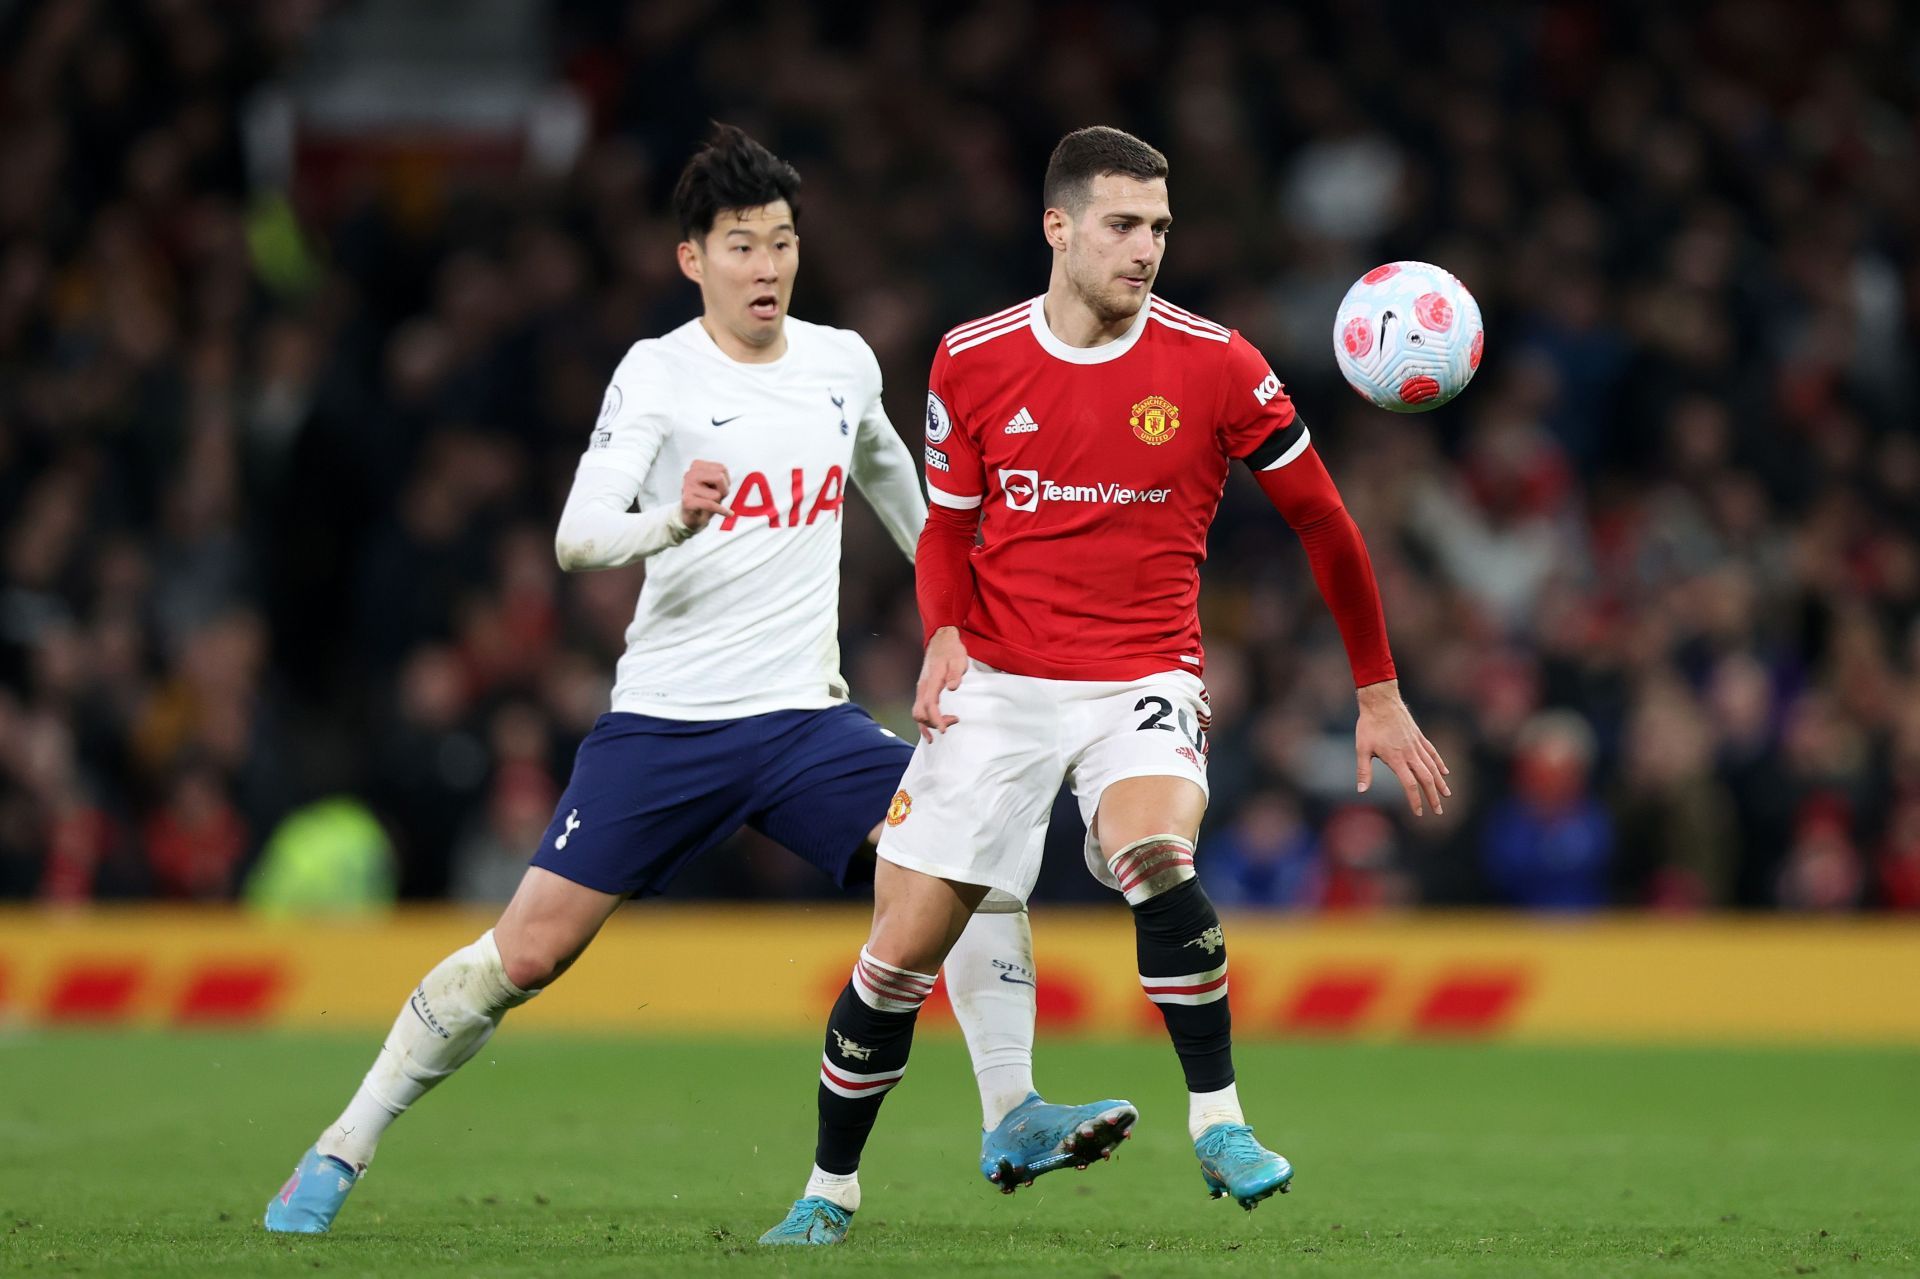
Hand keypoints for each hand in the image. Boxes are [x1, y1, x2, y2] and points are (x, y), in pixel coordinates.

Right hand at [678, 459, 733, 530]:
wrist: (692, 516)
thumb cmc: (705, 498)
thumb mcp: (716, 484)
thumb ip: (720, 478)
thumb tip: (720, 483)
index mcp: (697, 465)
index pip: (722, 468)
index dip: (726, 481)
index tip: (718, 487)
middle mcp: (690, 474)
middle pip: (719, 478)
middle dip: (724, 490)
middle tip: (717, 496)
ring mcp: (687, 487)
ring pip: (716, 494)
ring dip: (718, 501)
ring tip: (710, 503)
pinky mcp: (687, 501)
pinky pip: (710, 505)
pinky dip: (721, 510)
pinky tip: (728, 513)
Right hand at [912, 626, 968, 741]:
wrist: (941, 640)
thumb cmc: (951, 651)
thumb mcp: (958, 659)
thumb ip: (955, 674)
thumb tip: (952, 687)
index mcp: (931, 680)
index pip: (929, 704)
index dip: (935, 719)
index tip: (944, 729)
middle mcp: (922, 687)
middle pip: (921, 713)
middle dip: (935, 722)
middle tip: (954, 720)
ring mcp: (921, 690)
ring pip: (917, 714)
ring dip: (929, 724)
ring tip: (945, 728)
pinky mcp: (922, 691)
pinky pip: (919, 710)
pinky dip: (923, 723)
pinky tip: (929, 733)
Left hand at [1354, 679, 1450, 816]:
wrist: (1381, 701)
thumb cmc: (1369, 725)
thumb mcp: (1362, 748)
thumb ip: (1363, 770)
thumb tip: (1361, 790)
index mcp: (1396, 759)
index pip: (1410, 784)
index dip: (1415, 800)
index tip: (1418, 813)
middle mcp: (1410, 753)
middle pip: (1426, 779)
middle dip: (1433, 796)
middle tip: (1439, 811)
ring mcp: (1416, 744)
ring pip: (1432, 767)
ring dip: (1440, 782)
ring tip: (1446, 795)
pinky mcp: (1419, 736)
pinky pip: (1432, 752)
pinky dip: (1439, 763)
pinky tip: (1445, 772)